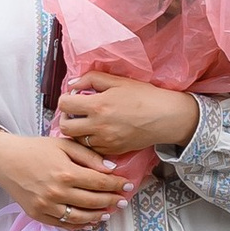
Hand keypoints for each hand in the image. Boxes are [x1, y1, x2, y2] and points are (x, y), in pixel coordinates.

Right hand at [0, 127, 138, 230]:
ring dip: (98, 216)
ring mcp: (47, 206)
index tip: (128, 185)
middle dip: (112, 201)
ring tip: (108, 213)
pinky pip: (63, 224)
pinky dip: (79, 225)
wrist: (5, 160)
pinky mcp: (38, 214)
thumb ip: (89, 156)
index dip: (117, 185)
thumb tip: (111, 168)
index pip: (100, 182)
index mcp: (66, 172)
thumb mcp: (63, 144)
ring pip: (81, 218)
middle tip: (123, 201)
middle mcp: (58, 192)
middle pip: (93, 201)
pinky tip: (88, 222)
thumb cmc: (35, 149)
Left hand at [58, 75, 199, 161]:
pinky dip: (91, 141)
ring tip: (88, 122)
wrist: (165, 117)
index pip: (64, 104)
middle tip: (75, 113)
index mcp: (98, 105)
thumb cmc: (144, 96)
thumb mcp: (118, 81)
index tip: (73, 98)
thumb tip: (72, 84)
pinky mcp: (112, 151)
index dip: (66, 99)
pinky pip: (92, 149)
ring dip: (78, 131)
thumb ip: (92, 79)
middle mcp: (98, 126)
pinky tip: (100, 131)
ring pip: (76, 141)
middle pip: (65, 127)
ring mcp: (105, 141)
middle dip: (66, 118)